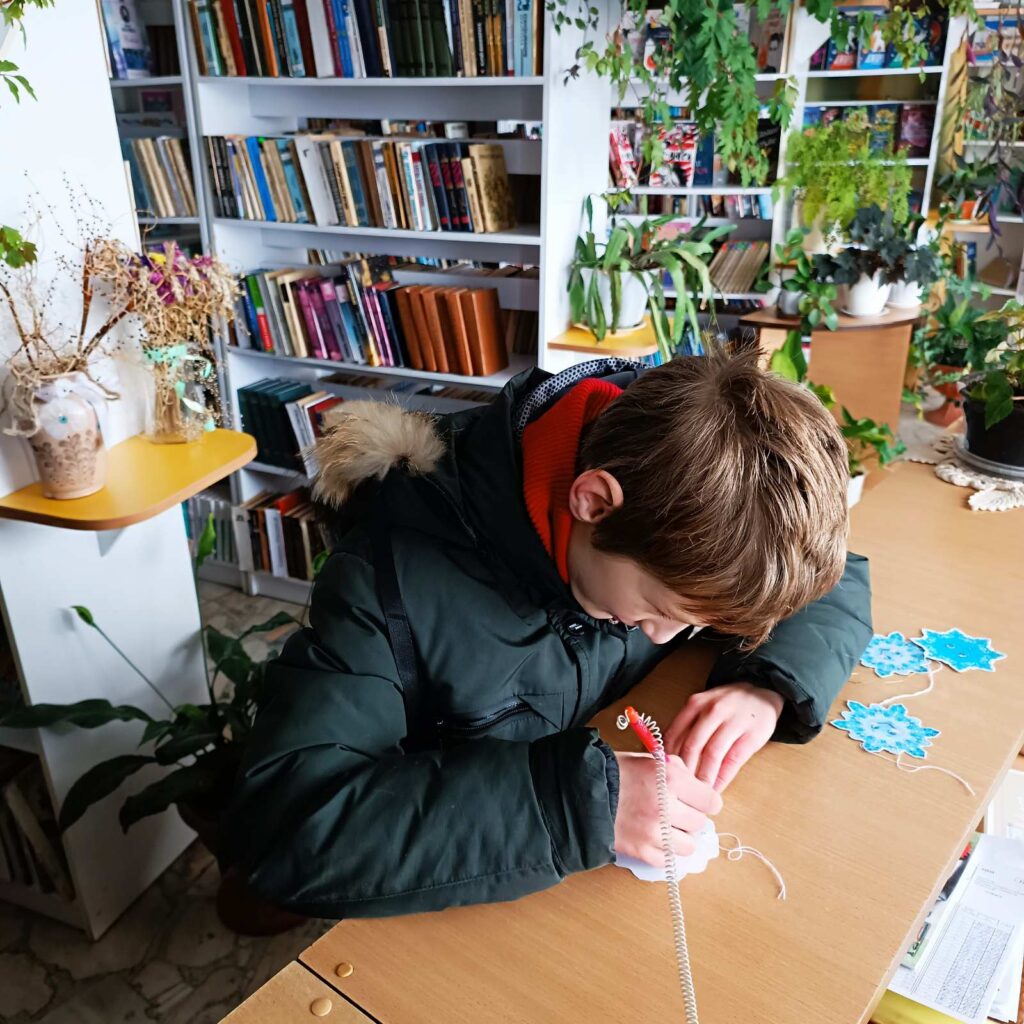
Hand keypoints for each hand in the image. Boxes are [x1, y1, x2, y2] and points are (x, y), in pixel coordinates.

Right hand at [612, 750, 721, 866]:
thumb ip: (676, 771)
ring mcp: (653, 831)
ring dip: (680, 838)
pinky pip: (668, 861)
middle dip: (690, 817)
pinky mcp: (641, 850)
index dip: (705, 801)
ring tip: (666, 828)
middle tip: (676, 811)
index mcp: (670, 778)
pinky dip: (665, 852)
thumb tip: (697, 786)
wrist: (580, 790)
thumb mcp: (649, 760)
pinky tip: (655, 840)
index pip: (711, 801)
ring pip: (688, 845)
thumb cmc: (614, 772)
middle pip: (699, 823)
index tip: (699, 801)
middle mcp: (666, 806)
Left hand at [663, 683, 784, 792]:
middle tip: (679, 789)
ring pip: (712, 754)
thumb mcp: (704, 706)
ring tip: (697, 793)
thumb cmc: (727, 706)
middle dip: (684, 771)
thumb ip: (686, 725)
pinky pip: (733, 760)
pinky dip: (722, 778)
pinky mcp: (752, 735)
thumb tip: (666, 755)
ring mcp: (733, 722)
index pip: (674, 733)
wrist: (762, 694)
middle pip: (692, 745)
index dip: (668, 758)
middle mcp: (713, 710)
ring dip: (703, 777)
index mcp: (696, 704)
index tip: (664, 775)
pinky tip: (716, 788)